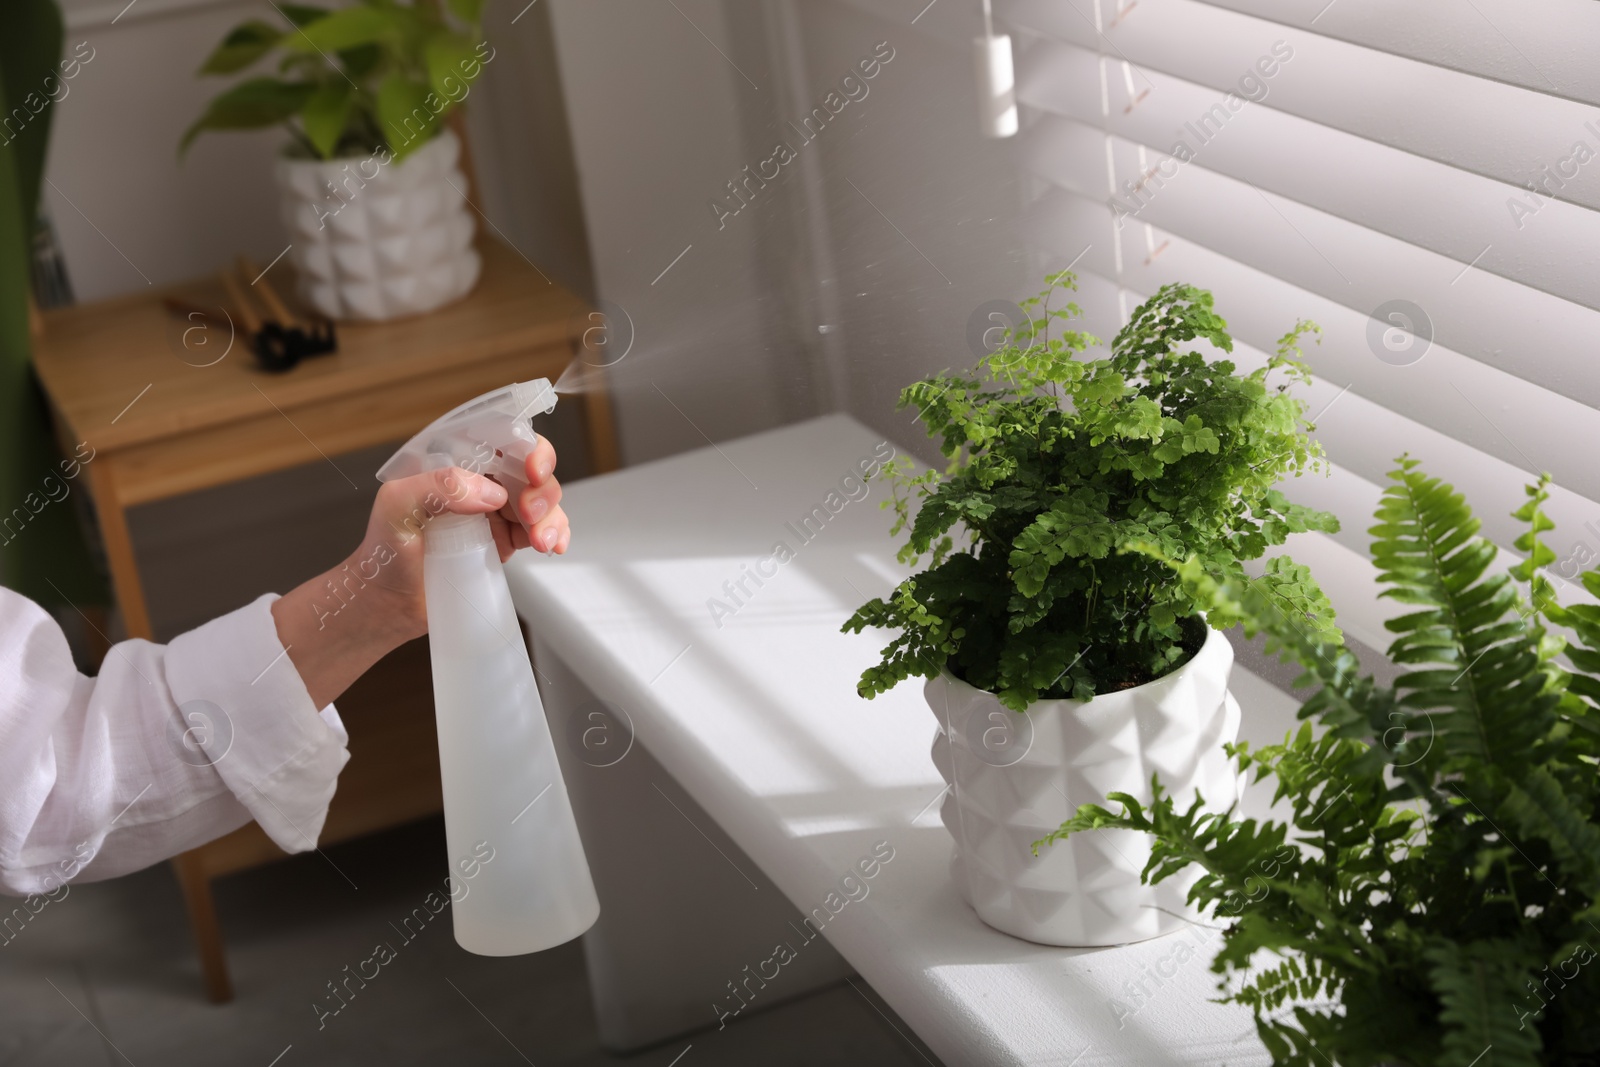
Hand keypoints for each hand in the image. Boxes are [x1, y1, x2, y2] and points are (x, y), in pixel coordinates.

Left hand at [270, 437, 569, 706]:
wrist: (388, 604)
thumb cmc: (383, 552)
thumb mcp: (395, 508)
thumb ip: (435, 487)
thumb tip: (491, 492)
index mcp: (454, 463)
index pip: (500, 439)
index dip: (526, 448)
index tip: (532, 470)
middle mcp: (478, 482)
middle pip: (530, 469)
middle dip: (541, 489)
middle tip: (527, 514)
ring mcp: (495, 512)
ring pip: (543, 499)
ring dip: (551, 516)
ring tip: (539, 542)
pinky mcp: (506, 540)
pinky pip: (543, 528)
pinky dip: (556, 533)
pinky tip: (553, 546)